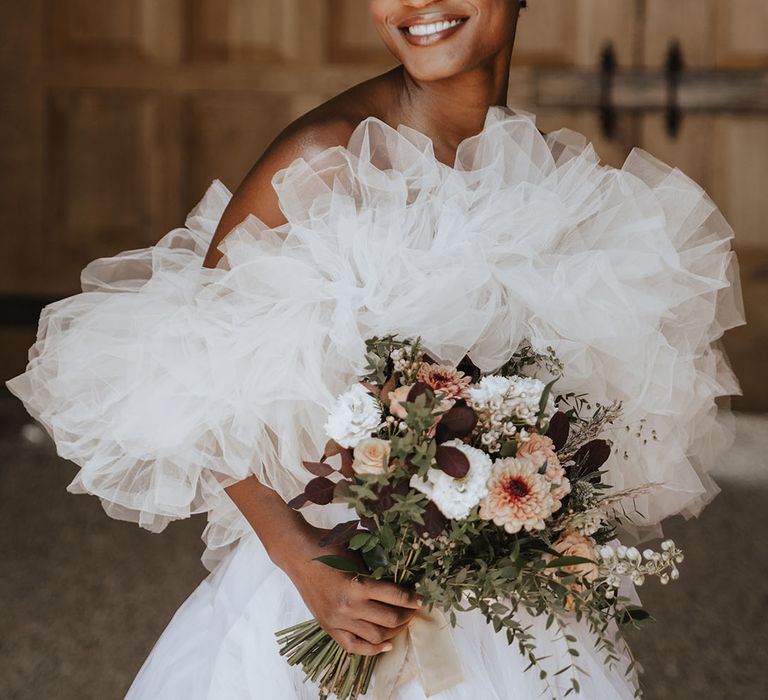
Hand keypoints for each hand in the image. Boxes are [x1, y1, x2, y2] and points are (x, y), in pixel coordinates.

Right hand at [278, 522, 419, 655]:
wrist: (299, 555)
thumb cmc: (329, 547)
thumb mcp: (358, 549)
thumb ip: (379, 561)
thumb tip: (403, 569)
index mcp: (357, 585)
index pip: (395, 597)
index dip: (412, 599)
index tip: (420, 598)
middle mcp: (348, 607)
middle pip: (389, 620)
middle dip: (407, 616)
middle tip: (413, 609)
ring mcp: (338, 620)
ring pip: (376, 636)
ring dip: (394, 631)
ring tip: (402, 622)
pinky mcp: (329, 627)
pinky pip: (354, 647)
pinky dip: (373, 649)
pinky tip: (387, 644)